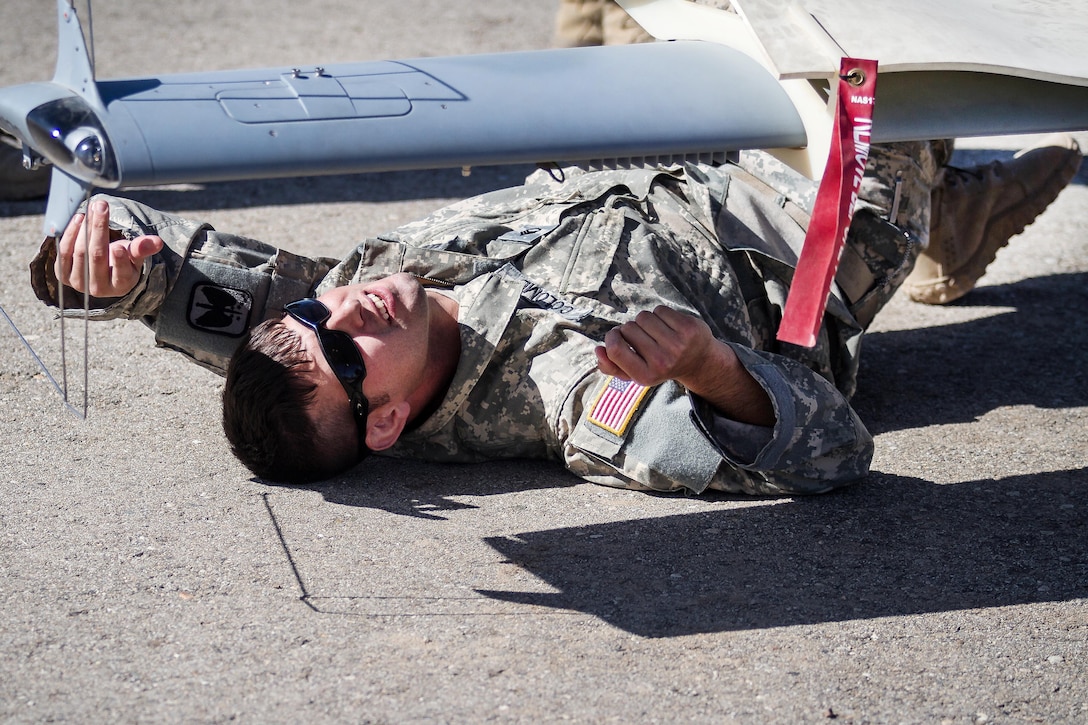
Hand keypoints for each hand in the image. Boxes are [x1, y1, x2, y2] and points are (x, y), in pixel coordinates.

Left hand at [54, 199, 162, 298]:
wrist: (99, 271)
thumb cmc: (121, 261)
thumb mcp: (135, 256)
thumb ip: (143, 248)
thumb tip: (158, 242)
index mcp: (121, 285)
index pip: (121, 272)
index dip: (119, 260)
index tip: (120, 246)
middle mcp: (99, 288)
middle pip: (97, 256)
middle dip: (99, 228)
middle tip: (101, 206)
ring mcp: (78, 283)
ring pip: (80, 252)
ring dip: (85, 227)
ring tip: (91, 209)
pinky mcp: (62, 275)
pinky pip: (63, 252)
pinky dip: (70, 234)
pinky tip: (79, 219)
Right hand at [595, 305, 774, 425]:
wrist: (698, 362)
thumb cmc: (659, 366)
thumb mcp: (636, 373)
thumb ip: (611, 366)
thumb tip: (598, 349)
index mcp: (645, 376)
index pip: (615, 349)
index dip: (611, 337)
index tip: (616, 336)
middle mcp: (662, 362)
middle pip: (628, 329)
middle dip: (630, 328)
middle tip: (642, 337)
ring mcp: (677, 345)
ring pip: (643, 317)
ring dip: (644, 320)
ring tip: (654, 331)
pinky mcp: (688, 328)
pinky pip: (659, 310)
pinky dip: (659, 314)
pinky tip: (667, 325)